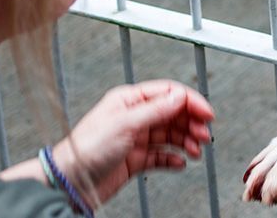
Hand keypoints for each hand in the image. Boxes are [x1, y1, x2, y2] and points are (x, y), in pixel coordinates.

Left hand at [52, 80, 214, 204]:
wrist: (70, 182)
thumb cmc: (85, 149)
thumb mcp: (125, 124)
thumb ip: (155, 109)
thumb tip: (179, 96)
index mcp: (129, 100)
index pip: (168, 94)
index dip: (190, 102)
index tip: (206, 113)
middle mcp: (134, 117)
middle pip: (172, 114)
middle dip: (191, 123)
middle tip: (203, 134)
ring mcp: (135, 138)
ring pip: (170, 135)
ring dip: (185, 141)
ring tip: (195, 150)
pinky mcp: (135, 159)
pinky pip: (161, 156)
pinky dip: (173, 158)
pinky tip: (180, 162)